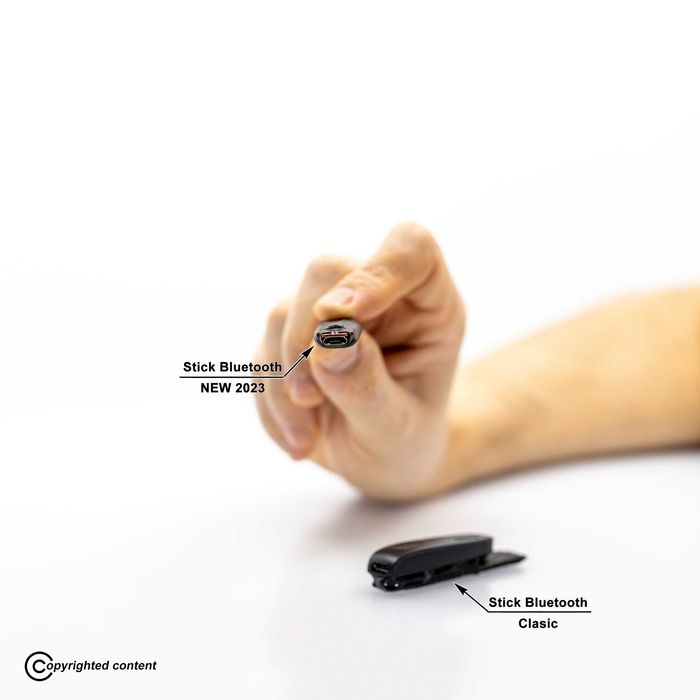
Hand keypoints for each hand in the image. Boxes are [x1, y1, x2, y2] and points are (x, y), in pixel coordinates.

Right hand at [254, 223, 465, 500]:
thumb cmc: (406, 442)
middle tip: (308, 399)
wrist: (381, 462)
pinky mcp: (292, 336)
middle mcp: (377, 296)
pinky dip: (270, 399)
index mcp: (427, 305)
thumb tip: (328, 342)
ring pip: (282, 313)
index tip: (349, 314)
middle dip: (305, 338)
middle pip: (326, 271)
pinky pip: (262, 353)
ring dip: (283, 382)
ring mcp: (330, 312)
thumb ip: (367, 386)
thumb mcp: (396, 429)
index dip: (378, 271)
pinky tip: (298, 436)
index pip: (411, 250)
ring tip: (306, 439)